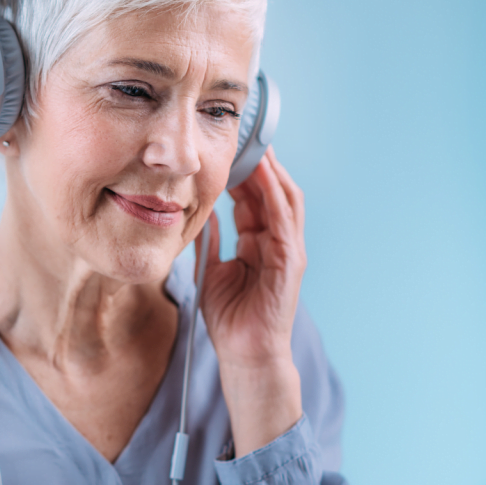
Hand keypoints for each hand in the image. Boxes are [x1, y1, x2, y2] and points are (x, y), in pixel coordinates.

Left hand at [197, 147, 305, 455]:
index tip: (224, 144)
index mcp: (258, 241)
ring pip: (284, 196)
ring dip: (270, 169)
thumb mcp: (209, 270)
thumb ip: (207, 241)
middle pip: (270, 189)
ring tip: (254, 142)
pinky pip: (283, 219)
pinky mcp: (291, 260)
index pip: (253, 196)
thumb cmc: (230, 318)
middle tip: (241, 131)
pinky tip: (263, 173)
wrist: (244, 353)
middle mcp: (276, 240)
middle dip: (258, 160)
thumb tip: (194, 214)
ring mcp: (287, 248)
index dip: (241, 169)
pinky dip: (274, 193)